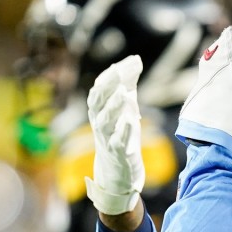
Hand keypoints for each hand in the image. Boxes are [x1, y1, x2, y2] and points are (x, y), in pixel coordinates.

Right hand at [85, 55, 144, 214]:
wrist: (116, 171)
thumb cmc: (119, 134)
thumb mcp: (124, 107)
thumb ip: (128, 84)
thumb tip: (135, 59)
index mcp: (99, 110)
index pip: (100, 88)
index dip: (111, 75)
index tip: (127, 63)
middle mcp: (99, 122)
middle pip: (97, 101)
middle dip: (107, 85)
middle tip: (118, 72)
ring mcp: (106, 138)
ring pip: (105, 121)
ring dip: (113, 106)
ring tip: (125, 93)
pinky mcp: (117, 153)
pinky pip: (117, 142)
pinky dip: (123, 132)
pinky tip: (132, 121)